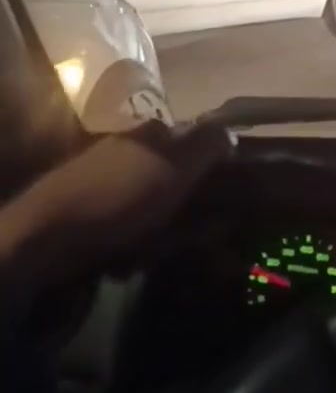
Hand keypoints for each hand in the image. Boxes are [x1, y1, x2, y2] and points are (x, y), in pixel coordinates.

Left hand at [0, 122, 231, 312]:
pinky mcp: (95, 218)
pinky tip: (127, 261)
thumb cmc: (119, 196)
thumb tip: (230, 131)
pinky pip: (132, 234)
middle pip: (179, 184)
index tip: (225, 200)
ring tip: (153, 252)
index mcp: (150, 136)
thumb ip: (206, 144)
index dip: (213, 173)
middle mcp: (130, 154)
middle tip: (188, 236)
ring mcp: (110, 186)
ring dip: (162, 238)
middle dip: (188, 215)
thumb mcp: (173, 164)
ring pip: (157, 213)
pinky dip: (134, 250)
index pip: (196, 145)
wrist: (48, 237)